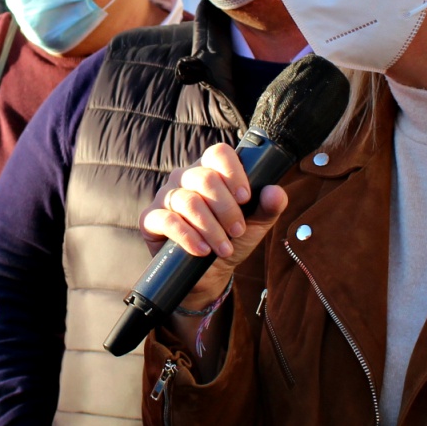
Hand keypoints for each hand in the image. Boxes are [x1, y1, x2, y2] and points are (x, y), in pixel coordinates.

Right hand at [139, 143, 288, 312]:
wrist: (210, 272)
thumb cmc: (232, 239)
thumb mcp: (256, 224)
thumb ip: (269, 206)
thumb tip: (275, 192)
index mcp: (211, 170)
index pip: (219, 153)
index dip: (233, 172)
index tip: (246, 198)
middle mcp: (185, 177)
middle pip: (204, 178)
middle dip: (226, 209)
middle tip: (238, 231)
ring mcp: (166, 196)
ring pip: (188, 201)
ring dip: (211, 228)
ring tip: (225, 248)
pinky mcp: (150, 218)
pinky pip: (167, 220)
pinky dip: (189, 237)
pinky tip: (202, 250)